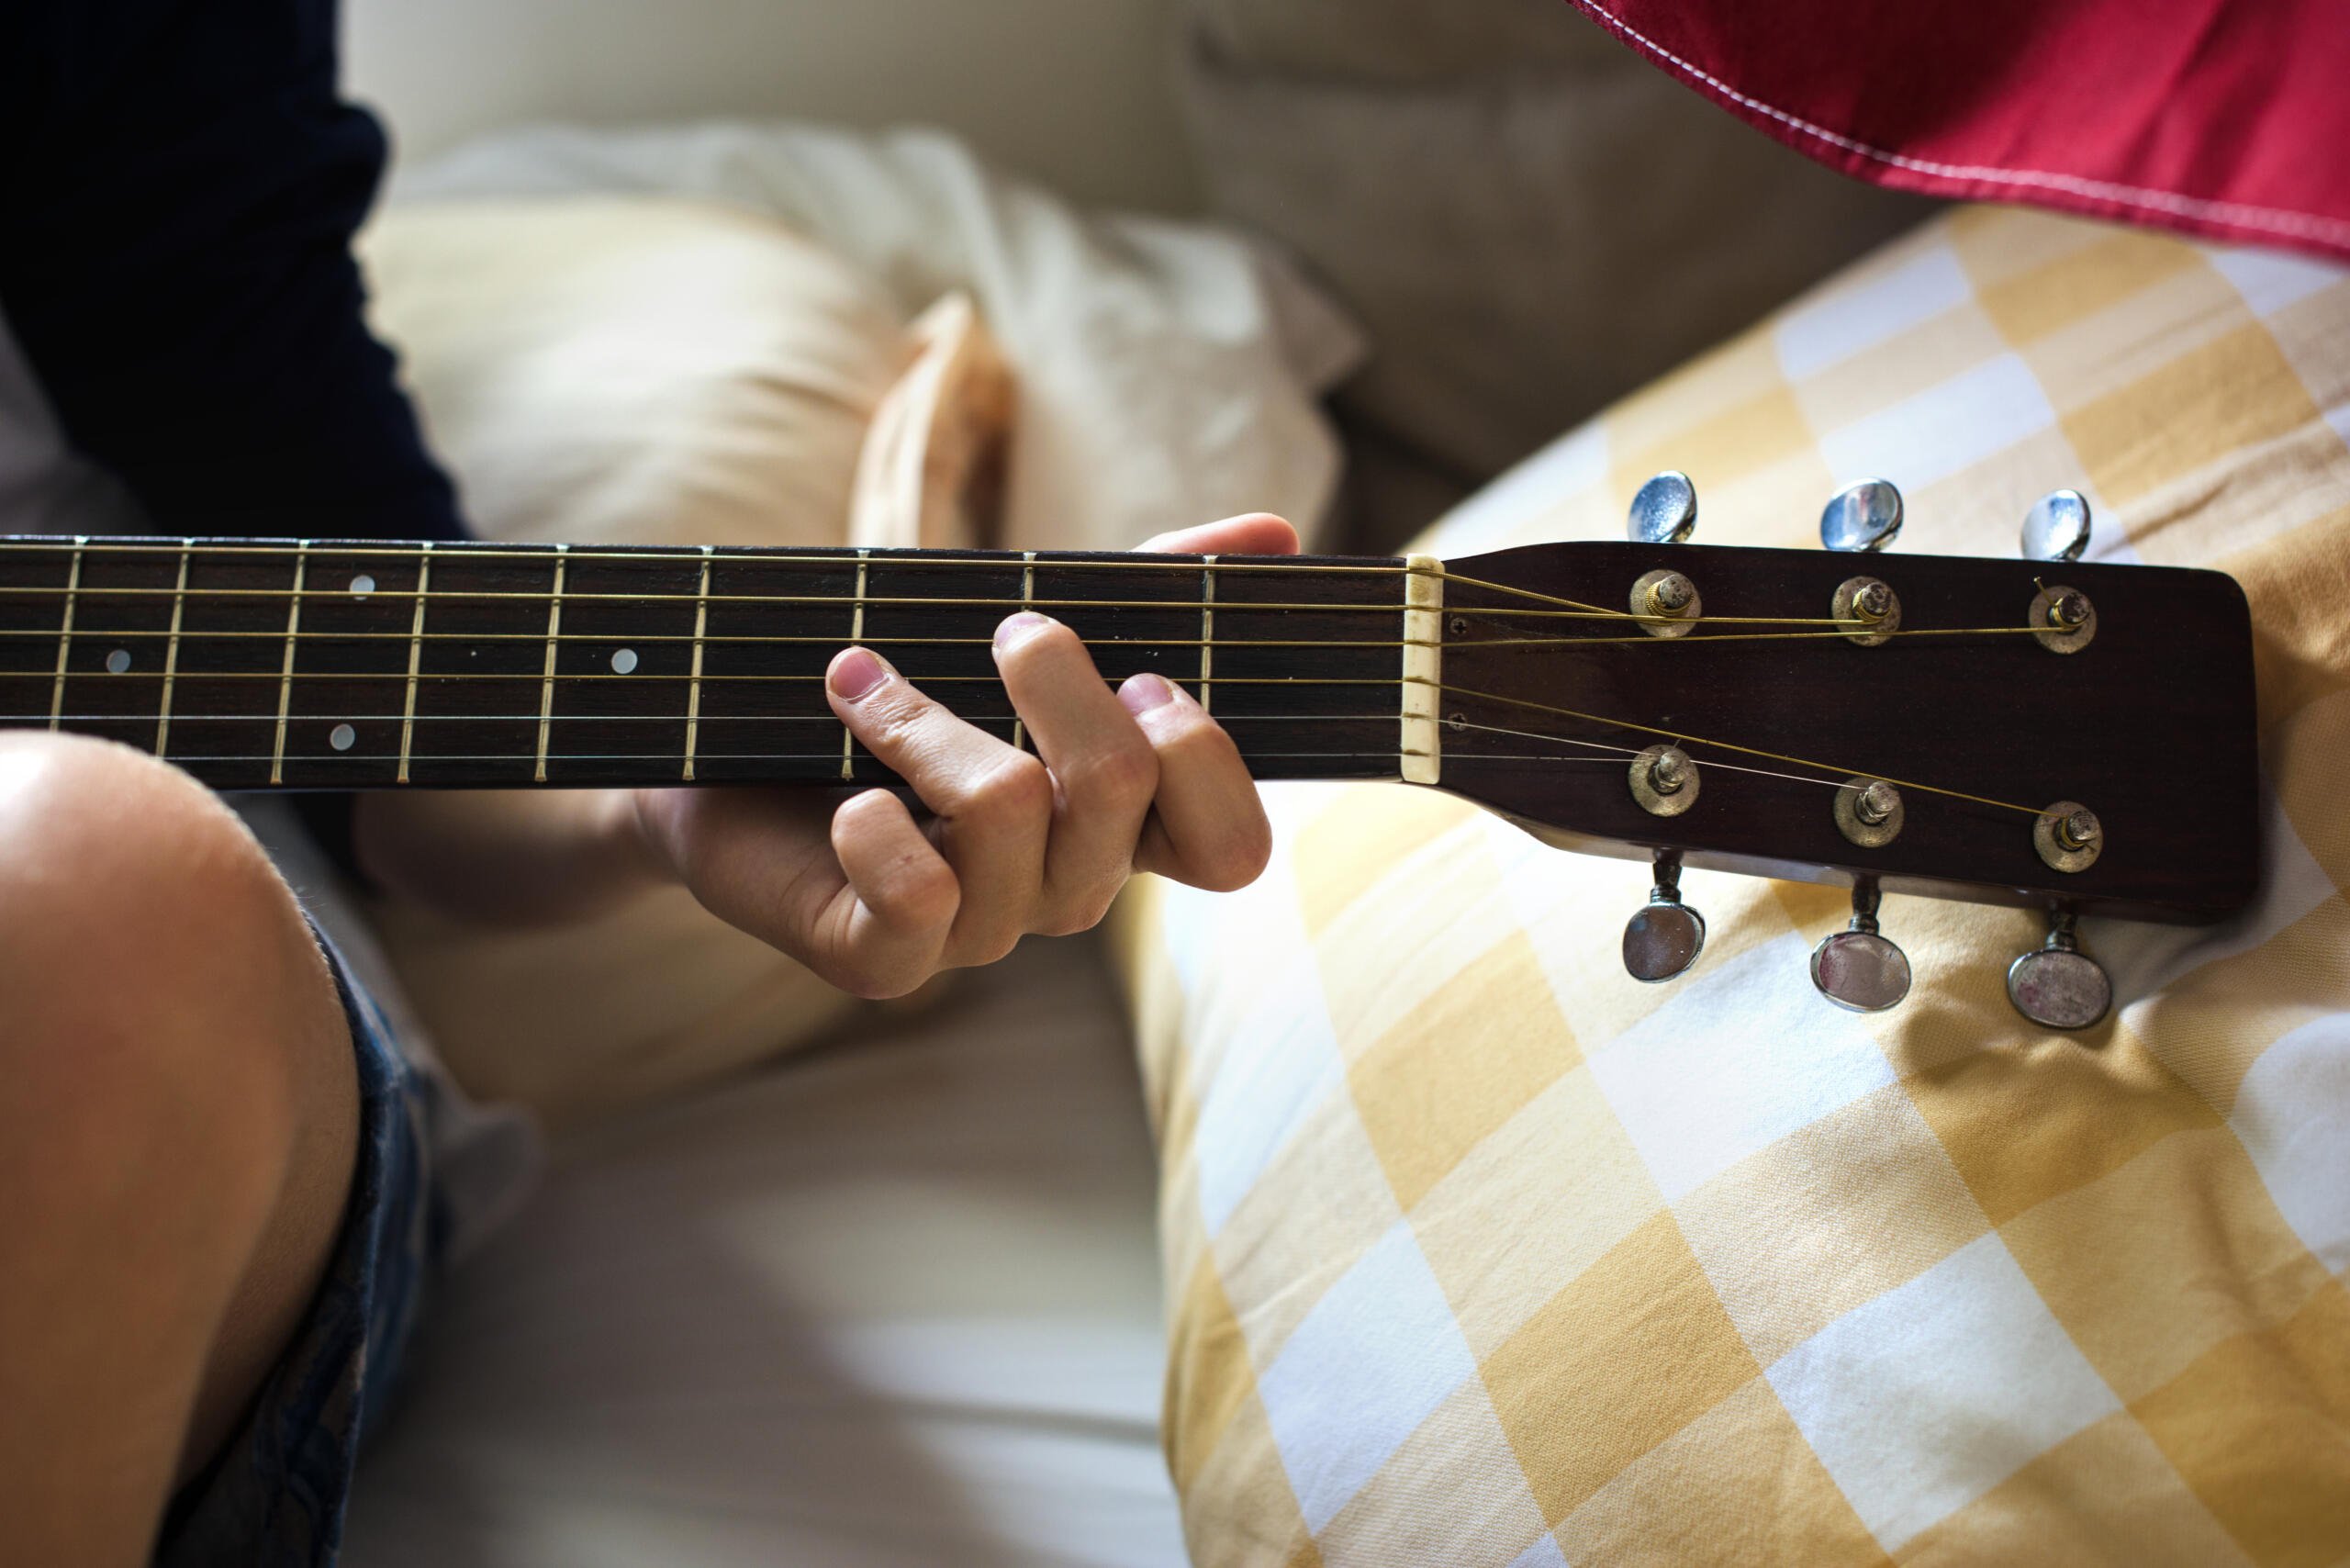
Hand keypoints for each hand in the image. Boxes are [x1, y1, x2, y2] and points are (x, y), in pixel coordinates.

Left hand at [630, 514, 1294, 997]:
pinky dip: (872, 822)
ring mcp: (979, 934)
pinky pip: (916, 896)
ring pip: (1008, 810)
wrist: (716, 756)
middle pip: (1120, 788)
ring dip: (925, 719)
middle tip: (1006, 632)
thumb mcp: (1026, 626)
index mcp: (1118, 827)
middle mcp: (1065, 891)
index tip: (1140, 677)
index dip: (1206, 761)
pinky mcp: (885, 959)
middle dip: (1055, 680)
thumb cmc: (895, 686)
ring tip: (862, 683)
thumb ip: (1155, 586)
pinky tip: (842, 792)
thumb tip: (1278, 532)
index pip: (1232, 850)